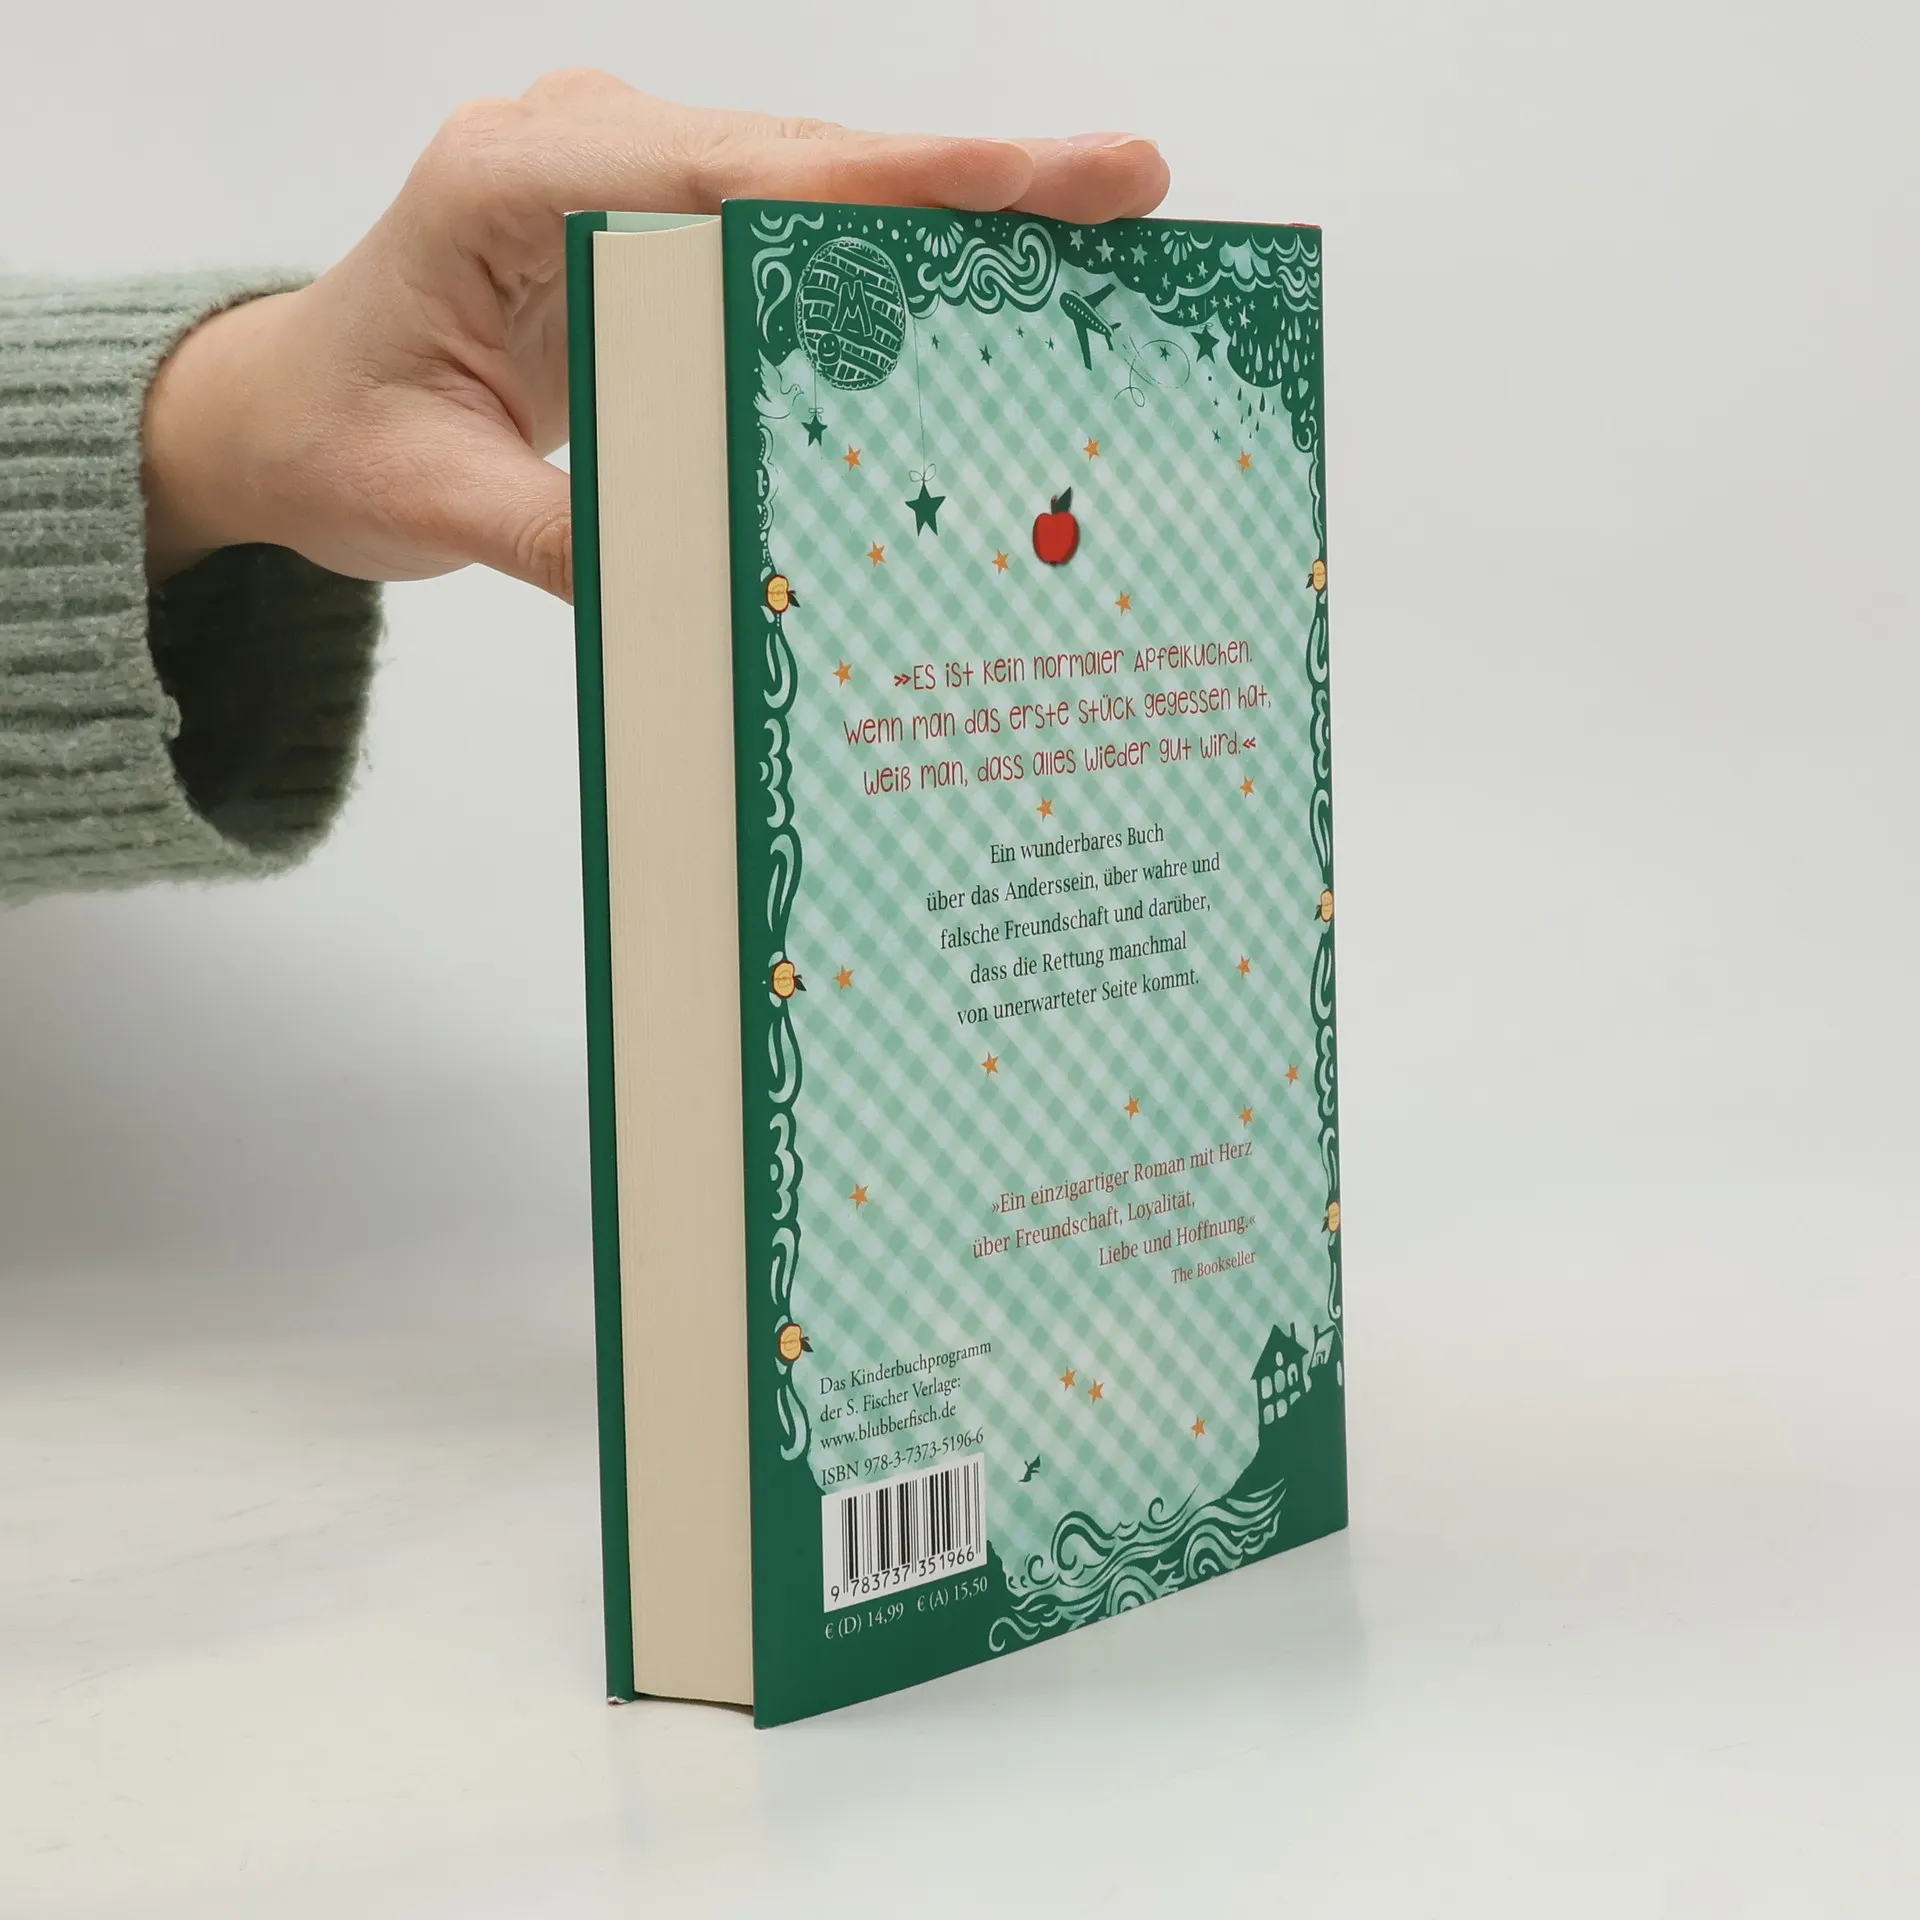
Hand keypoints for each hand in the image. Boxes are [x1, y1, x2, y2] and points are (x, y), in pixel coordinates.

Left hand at [141, 72, 1169, 599]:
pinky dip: (890, 254)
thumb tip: (699, 578)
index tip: (1014, 180)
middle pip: (799, 158)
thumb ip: (551, 532)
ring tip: (1096, 221)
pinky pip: (791, 229)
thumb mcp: (422, 502)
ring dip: (948, 209)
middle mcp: (581, 151)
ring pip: (811, 181)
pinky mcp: (659, 224)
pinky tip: (990, 274)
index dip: (877, 180)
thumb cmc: (337, 436)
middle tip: (1126, 183)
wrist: (293, 409)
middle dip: (964, 178)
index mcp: (510, 185)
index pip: (721, 174)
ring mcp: (626, 177)